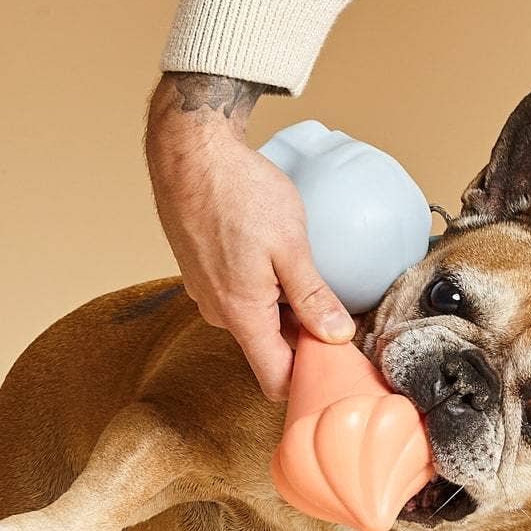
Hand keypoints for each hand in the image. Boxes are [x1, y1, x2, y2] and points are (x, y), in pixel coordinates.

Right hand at [145, 73, 354, 399]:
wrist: (189, 149)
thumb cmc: (236, 191)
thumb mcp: (290, 245)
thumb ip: (313, 297)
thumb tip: (337, 336)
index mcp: (241, 314)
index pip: (275, 380)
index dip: (310, 379)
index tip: (341, 362)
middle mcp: (218, 311)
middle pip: (269, 348)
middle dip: (304, 338)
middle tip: (340, 312)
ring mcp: (205, 291)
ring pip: (255, 318)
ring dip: (285, 308)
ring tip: (311, 276)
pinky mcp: (201, 270)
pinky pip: (240, 294)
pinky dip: (264, 286)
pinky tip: (281, 257)